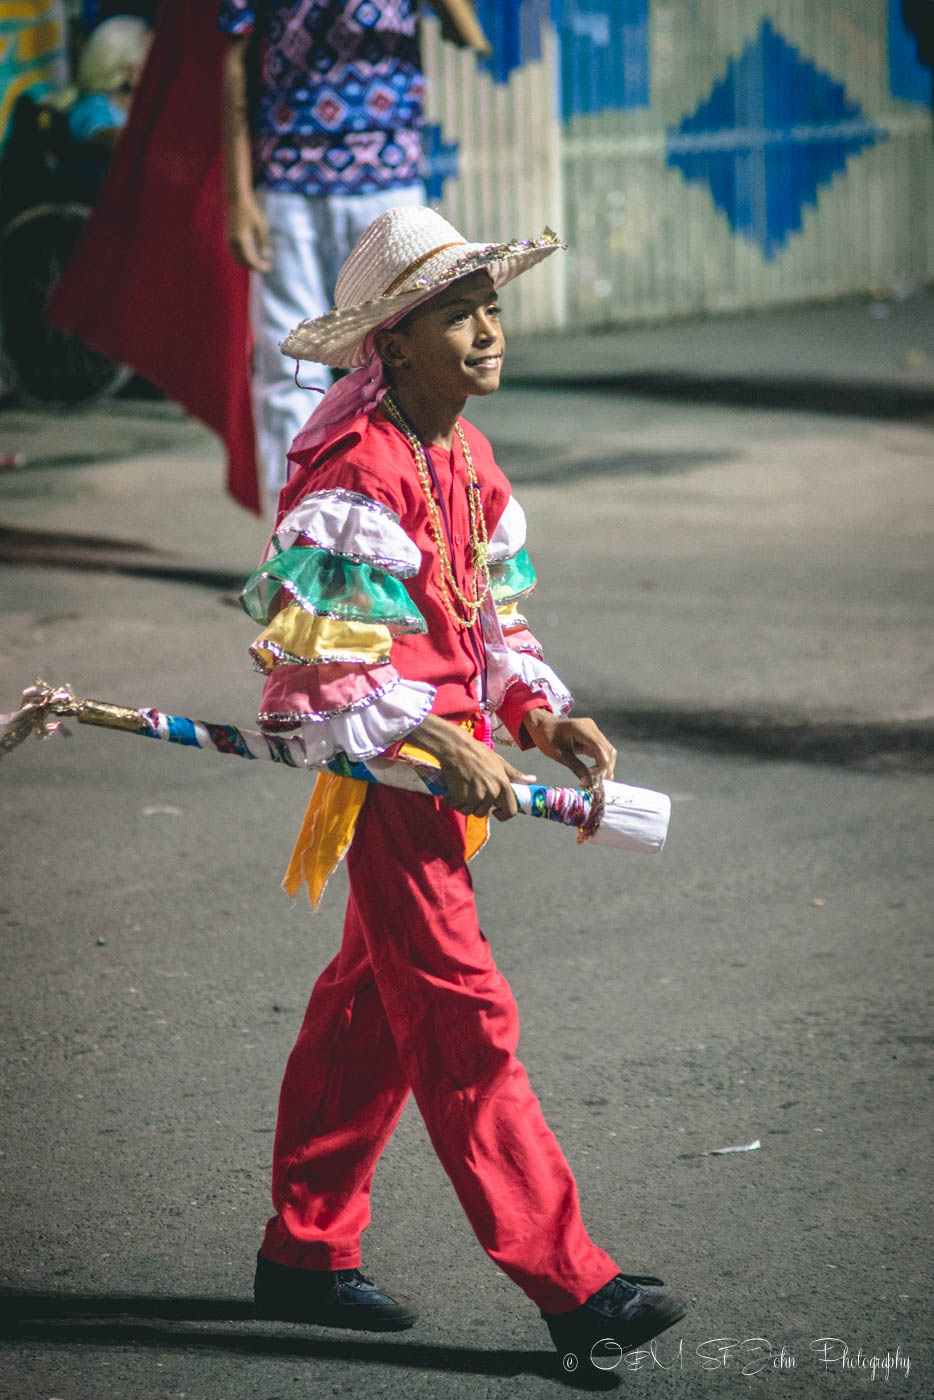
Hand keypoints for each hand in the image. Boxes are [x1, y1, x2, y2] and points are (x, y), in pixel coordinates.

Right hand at [227, 194, 271, 272]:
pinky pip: (235, 253)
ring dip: (249, 263)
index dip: (260, 266)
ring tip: (261, 263)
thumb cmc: (250, 210)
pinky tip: (253, 256)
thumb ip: (263, 241)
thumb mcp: (261, 226)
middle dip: (255, 266)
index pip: (250, 260)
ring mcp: (228, 241)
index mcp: (241, 240)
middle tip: (267, 266)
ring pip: (238, 259)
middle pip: (244, 261)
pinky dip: (243, 258)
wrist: (235, 199)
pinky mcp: (228, 238)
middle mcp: (232, 242)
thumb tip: (267, 256)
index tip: (269, 268)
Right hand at [409, 714, 535, 820]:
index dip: (503, 815)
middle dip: (476, 806)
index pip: (510, 810)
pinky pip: (455, 806)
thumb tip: (532, 779)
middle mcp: (491, 792)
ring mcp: (476, 796)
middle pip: (483, 812)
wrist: (456, 747)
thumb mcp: (500, 762)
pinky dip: (451, 800)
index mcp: (503, 784)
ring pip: (468, 811)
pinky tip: (452, 788)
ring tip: (461, 788)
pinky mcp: (460, 797)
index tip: (495, 812)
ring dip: (462, 804)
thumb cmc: (477, 752)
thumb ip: (515, 775)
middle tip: (470, 791)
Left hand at [522, 709, 616, 787]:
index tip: (599, 780)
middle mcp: (590, 727)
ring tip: (597, 781)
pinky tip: (595, 775)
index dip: (602, 765)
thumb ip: (576, 767)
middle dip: (606, 768)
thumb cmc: (547, 738)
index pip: (599, 747)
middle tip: (598, 784)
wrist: (543, 725)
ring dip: (605, 766)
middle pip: (607, 749)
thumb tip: (589, 783)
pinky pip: (602, 750)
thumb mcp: (559, 755)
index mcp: (580, 728)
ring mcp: (593, 731)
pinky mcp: (593, 736)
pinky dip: (601, 763)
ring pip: (608, 750)